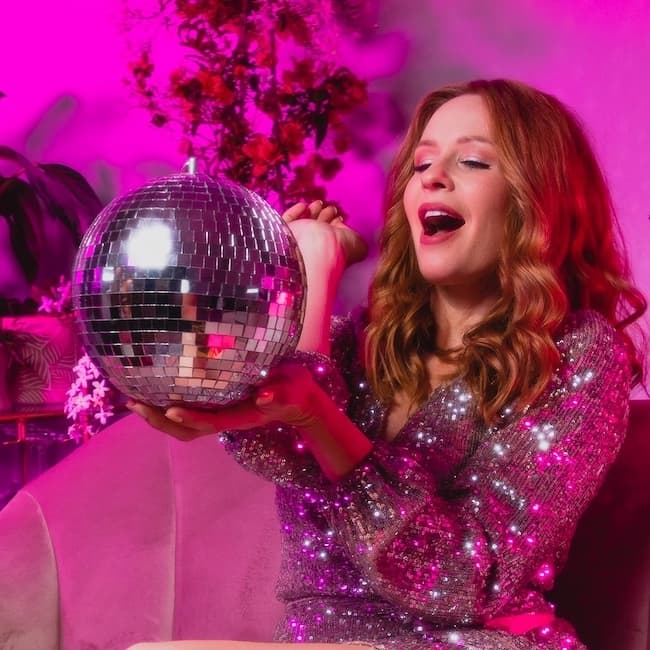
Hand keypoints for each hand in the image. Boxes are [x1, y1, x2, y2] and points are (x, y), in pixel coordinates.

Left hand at [126, 363, 324, 441]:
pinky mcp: (217, 407)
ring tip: (133, 401)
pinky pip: (188, 411)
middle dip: (161, 422)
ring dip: (157, 417)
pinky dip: (166, 406)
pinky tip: (152, 391)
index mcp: (244, 416)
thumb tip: (263, 398)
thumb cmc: (296, 391)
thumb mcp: (294, 390)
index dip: (192, 419)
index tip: (171, 409)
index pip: (214, 422)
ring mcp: (220, 415)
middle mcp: (227, 419)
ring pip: (183, 426)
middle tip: (135, 403)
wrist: (298, 399)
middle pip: (189, 431)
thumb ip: (282, 394)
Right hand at [282, 200, 367, 267]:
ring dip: (312, 211)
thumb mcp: (359, 246)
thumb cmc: (338, 250)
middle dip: (325, 216)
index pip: (333, 238)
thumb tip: (347, 232)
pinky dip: (295, 212)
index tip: (341, 218)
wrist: (314, 248)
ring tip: (319, 203)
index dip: (337, 226)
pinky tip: (303, 206)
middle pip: (318, 229)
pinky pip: (287, 221)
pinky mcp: (283, 234)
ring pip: (303, 224)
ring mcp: (298, 241)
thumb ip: (357, 239)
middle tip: (331, 208)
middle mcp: (314, 247)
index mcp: (331, 251)